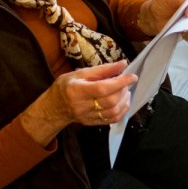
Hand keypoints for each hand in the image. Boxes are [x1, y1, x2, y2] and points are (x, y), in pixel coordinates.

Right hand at [20, 60, 136, 143]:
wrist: (55, 107)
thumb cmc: (66, 86)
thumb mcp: (81, 73)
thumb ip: (102, 69)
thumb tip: (123, 64)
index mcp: (77, 90)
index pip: (103, 88)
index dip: (120, 82)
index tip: (132, 76)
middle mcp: (82, 106)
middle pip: (109, 101)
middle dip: (122, 90)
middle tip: (126, 82)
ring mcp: (87, 117)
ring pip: (113, 112)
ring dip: (124, 100)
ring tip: (125, 91)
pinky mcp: (92, 123)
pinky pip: (112, 120)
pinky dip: (122, 110)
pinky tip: (123, 102)